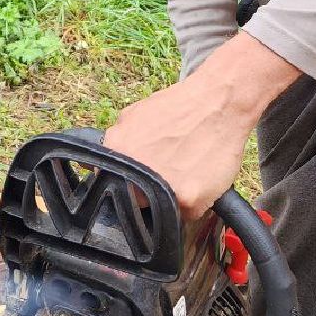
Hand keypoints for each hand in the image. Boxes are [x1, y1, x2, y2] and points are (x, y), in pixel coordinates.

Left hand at [103, 31, 300, 219]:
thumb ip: (115, 144)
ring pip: (161, 211)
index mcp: (117, 155)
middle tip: (163, 176)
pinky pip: (186, 213)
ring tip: (184, 174)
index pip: (110, 187)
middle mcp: (135, 177)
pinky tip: (199, 179)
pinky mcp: (189, 201)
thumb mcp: (132, 117)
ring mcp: (162, 192)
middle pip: (134, 202)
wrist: (219, 101)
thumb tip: (96, 166)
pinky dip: (192, 202)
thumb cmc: (178, 106)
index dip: (124, 185)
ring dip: (169, 200)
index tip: (135, 182)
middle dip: (145, 193)